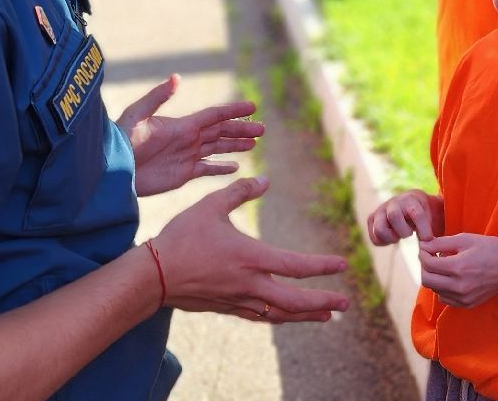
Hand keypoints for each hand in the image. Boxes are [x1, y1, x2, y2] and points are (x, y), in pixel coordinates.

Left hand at [119, 74, 260, 196]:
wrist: (112, 169)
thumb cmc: (121, 140)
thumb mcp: (136, 115)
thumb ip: (157, 97)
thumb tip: (177, 78)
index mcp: (182, 124)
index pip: (215, 115)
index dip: (234, 111)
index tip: (253, 106)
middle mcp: (188, 139)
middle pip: (221, 132)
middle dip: (242, 129)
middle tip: (262, 129)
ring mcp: (186, 156)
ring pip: (218, 149)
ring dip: (236, 146)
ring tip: (254, 143)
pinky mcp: (182, 174)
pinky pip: (207, 170)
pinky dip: (222, 168)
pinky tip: (235, 167)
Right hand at [153, 176, 349, 322]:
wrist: (153, 275)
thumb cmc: (181, 237)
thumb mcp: (210, 206)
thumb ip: (240, 191)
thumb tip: (265, 180)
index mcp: (250, 258)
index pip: (295, 266)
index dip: (321, 266)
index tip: (342, 264)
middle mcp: (249, 284)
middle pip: (294, 301)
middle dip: (322, 302)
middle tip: (344, 302)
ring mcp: (238, 300)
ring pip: (280, 314)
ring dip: (305, 315)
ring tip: (326, 315)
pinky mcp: (227, 308)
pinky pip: (260, 317)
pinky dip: (279, 317)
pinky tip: (286, 316)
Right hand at [366, 191, 440, 245]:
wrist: (413, 206)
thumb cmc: (430, 214)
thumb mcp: (438, 215)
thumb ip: (441, 225)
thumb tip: (443, 248)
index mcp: (413, 199)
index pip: (416, 213)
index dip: (423, 229)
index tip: (428, 239)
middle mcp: (395, 202)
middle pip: (394, 216)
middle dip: (403, 231)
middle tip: (410, 234)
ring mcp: (381, 209)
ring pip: (379, 228)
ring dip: (390, 237)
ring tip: (399, 236)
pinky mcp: (372, 219)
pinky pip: (373, 236)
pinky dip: (382, 242)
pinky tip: (393, 237)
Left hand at [417, 232, 497, 308]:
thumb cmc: (491, 249)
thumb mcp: (466, 239)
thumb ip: (441, 243)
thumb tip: (424, 245)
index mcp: (458, 268)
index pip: (428, 264)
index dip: (423, 253)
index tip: (425, 247)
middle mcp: (458, 286)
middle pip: (427, 280)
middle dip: (425, 267)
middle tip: (431, 257)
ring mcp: (463, 298)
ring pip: (434, 290)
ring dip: (434, 277)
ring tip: (443, 266)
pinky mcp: (467, 304)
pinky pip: (445, 298)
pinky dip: (443, 288)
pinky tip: (451, 278)